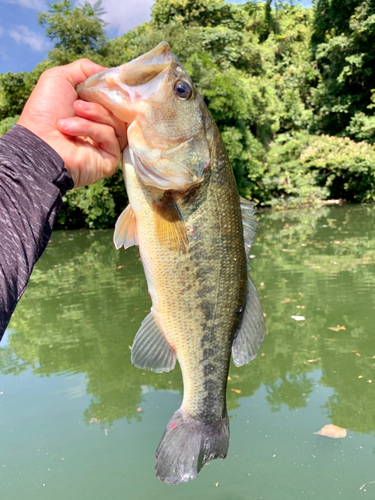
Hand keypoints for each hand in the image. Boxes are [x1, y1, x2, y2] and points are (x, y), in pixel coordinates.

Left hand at [18, 59, 126, 187]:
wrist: (37, 141)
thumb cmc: (44, 111)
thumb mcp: (59, 78)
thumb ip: (84, 68)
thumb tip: (108, 73)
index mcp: (93, 110)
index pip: (115, 97)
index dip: (112, 88)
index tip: (106, 82)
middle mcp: (102, 127)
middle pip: (120, 109)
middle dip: (102, 100)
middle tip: (82, 100)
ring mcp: (107, 145)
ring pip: (117, 121)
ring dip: (95, 113)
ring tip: (75, 111)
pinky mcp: (110, 159)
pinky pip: (111, 136)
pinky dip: (91, 128)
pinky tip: (70, 129)